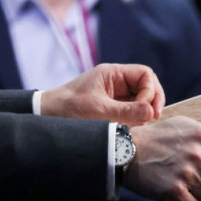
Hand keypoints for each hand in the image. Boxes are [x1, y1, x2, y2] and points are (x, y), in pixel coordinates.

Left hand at [40, 63, 163, 124]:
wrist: (48, 114)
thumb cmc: (69, 108)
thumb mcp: (99, 111)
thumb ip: (126, 111)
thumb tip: (151, 112)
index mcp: (112, 73)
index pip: (145, 74)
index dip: (151, 91)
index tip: (147, 110)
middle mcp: (116, 81)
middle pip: (147, 85)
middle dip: (152, 101)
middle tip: (151, 118)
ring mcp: (115, 94)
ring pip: (141, 98)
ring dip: (144, 111)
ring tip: (138, 124)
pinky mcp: (112, 106)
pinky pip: (132, 109)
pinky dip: (136, 117)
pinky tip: (131, 127)